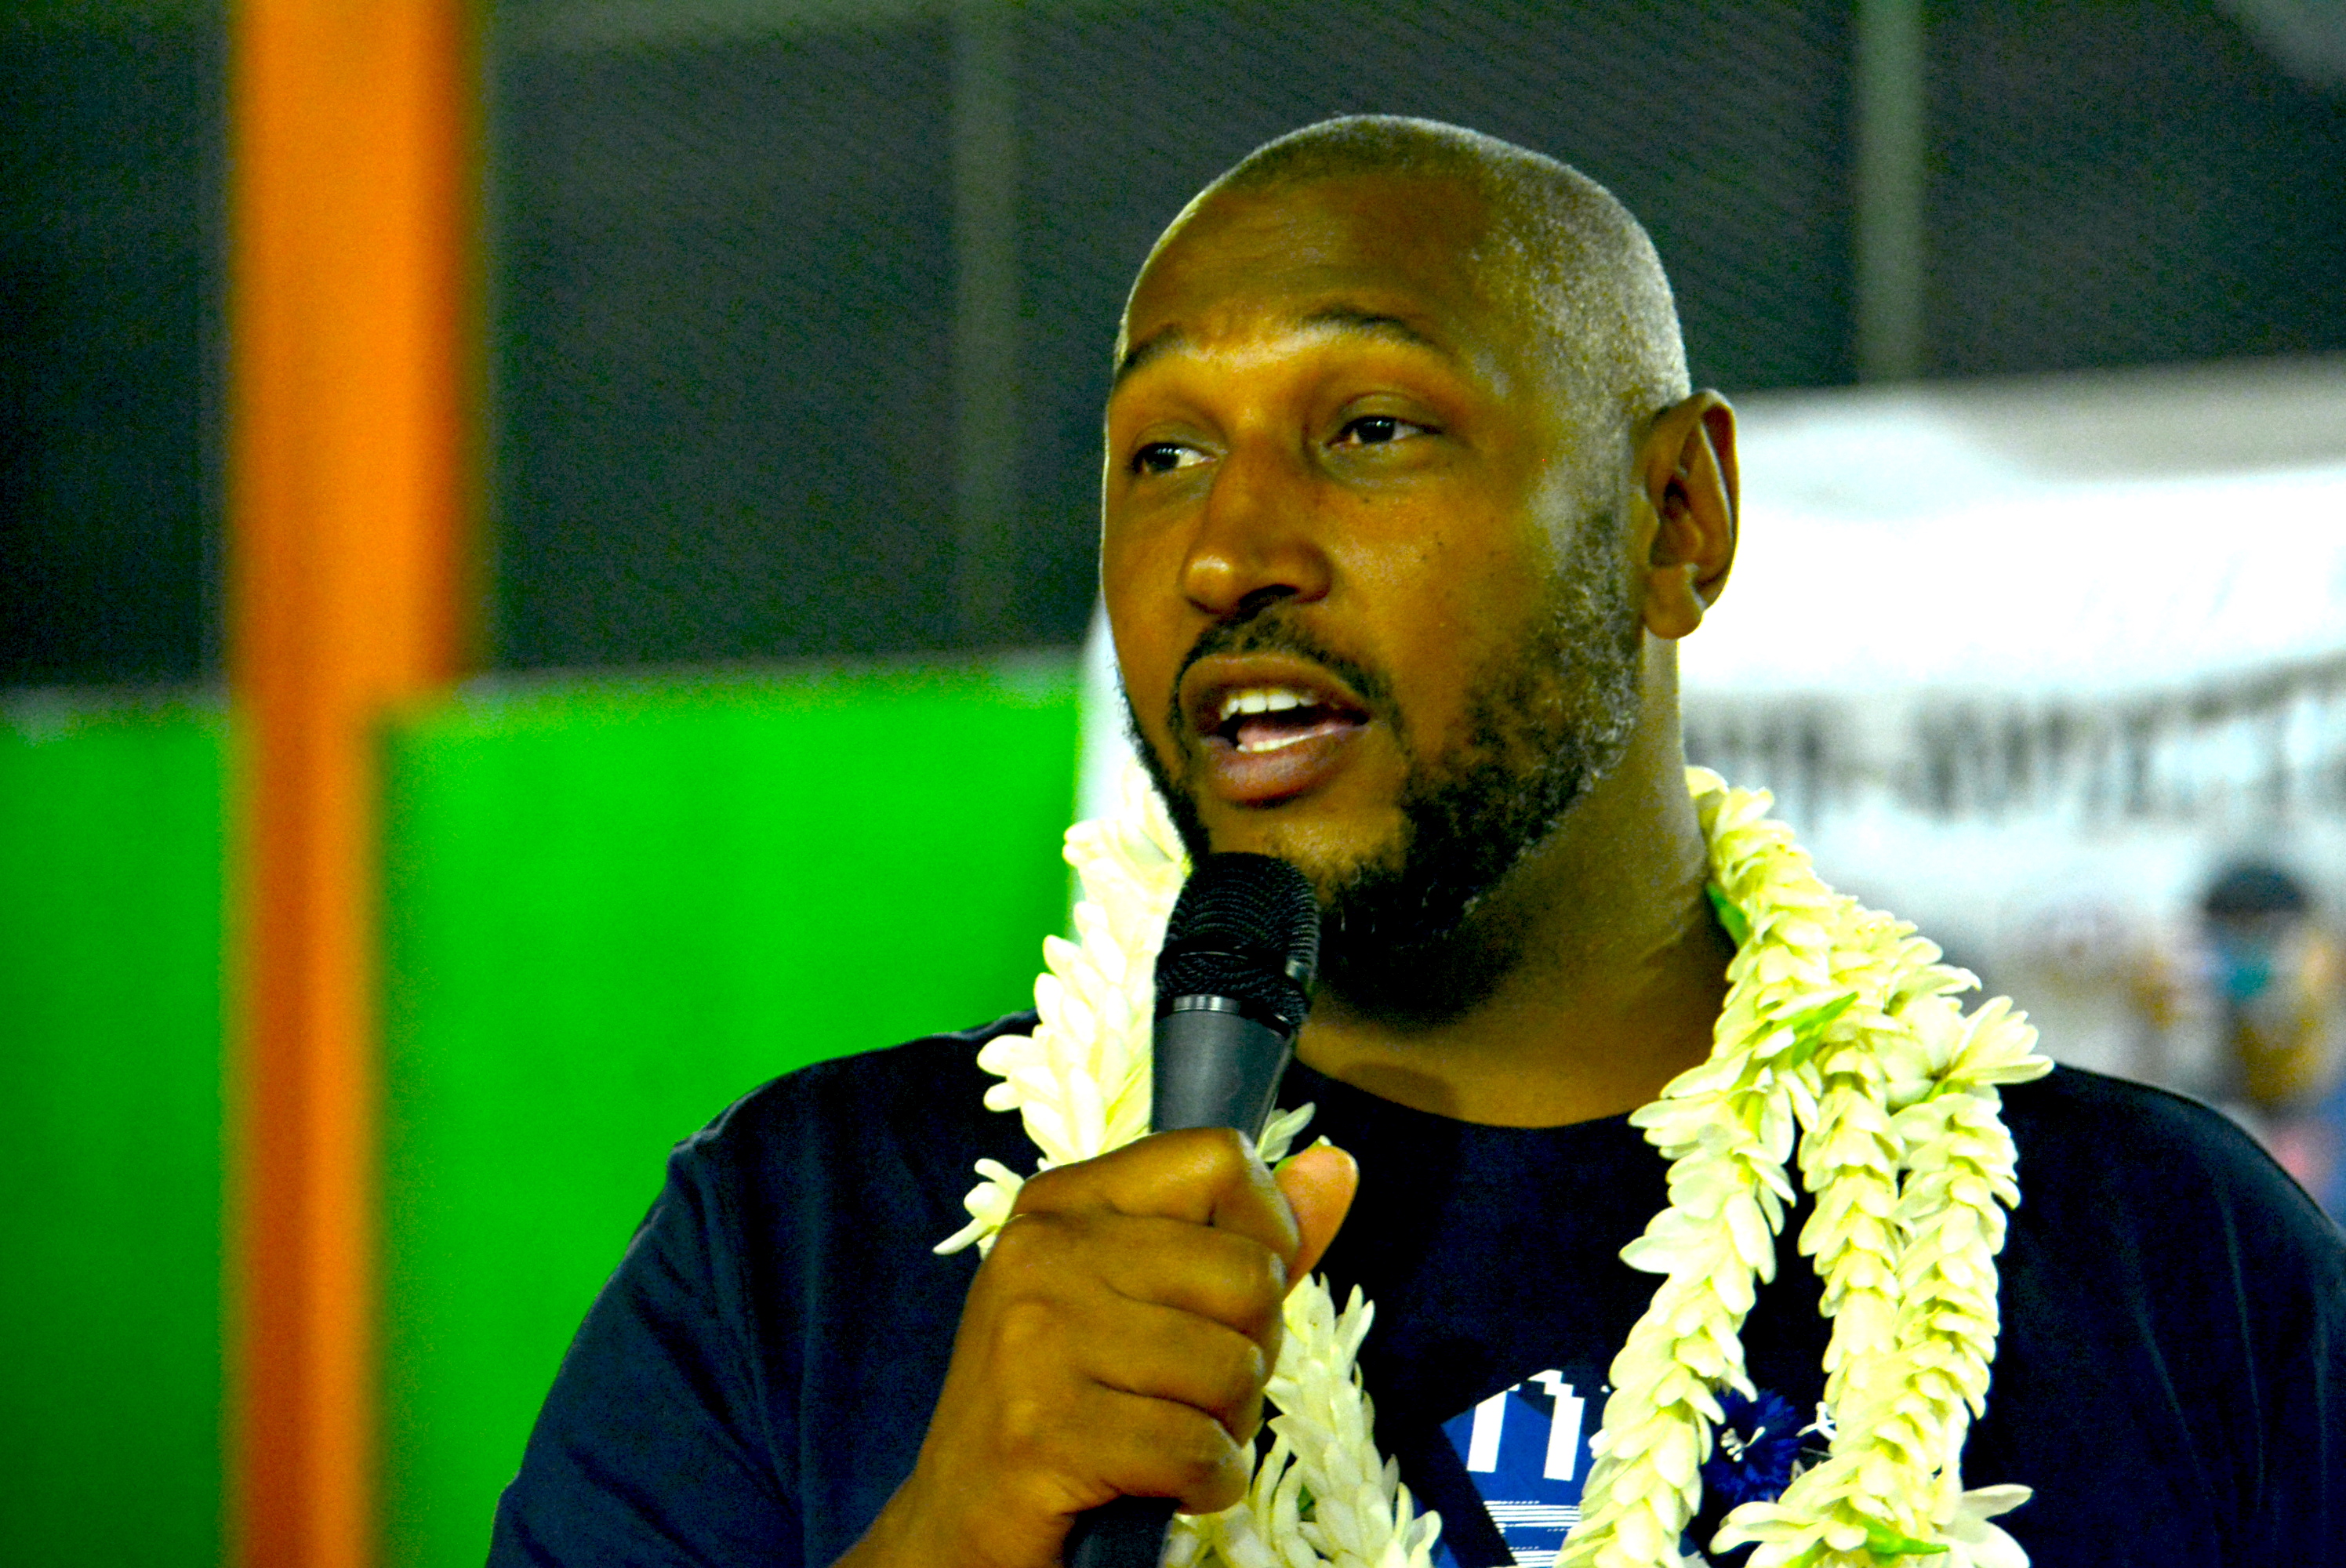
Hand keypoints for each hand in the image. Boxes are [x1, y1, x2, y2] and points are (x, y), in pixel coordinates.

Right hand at [840, 1131, 1356, 1567]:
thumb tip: (1337, 1164)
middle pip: (1248, 1274)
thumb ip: (1246, 1236)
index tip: (1226, 1297)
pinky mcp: (1043, 1431)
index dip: (1264, 1234)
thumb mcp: (1147, 1300)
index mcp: (1065, 1202)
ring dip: (1225, 1427)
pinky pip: (1199, 1452)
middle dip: (1247, 1353)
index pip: (1220, 1161)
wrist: (960, 1525)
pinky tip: (1160, 1485)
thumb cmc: (1071, 1404)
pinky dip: (1206, 1485)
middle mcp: (1043, 1251)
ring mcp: (1036, 1339)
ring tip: (1162, 1435)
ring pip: (1233, 1368)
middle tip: (1184, 1391)